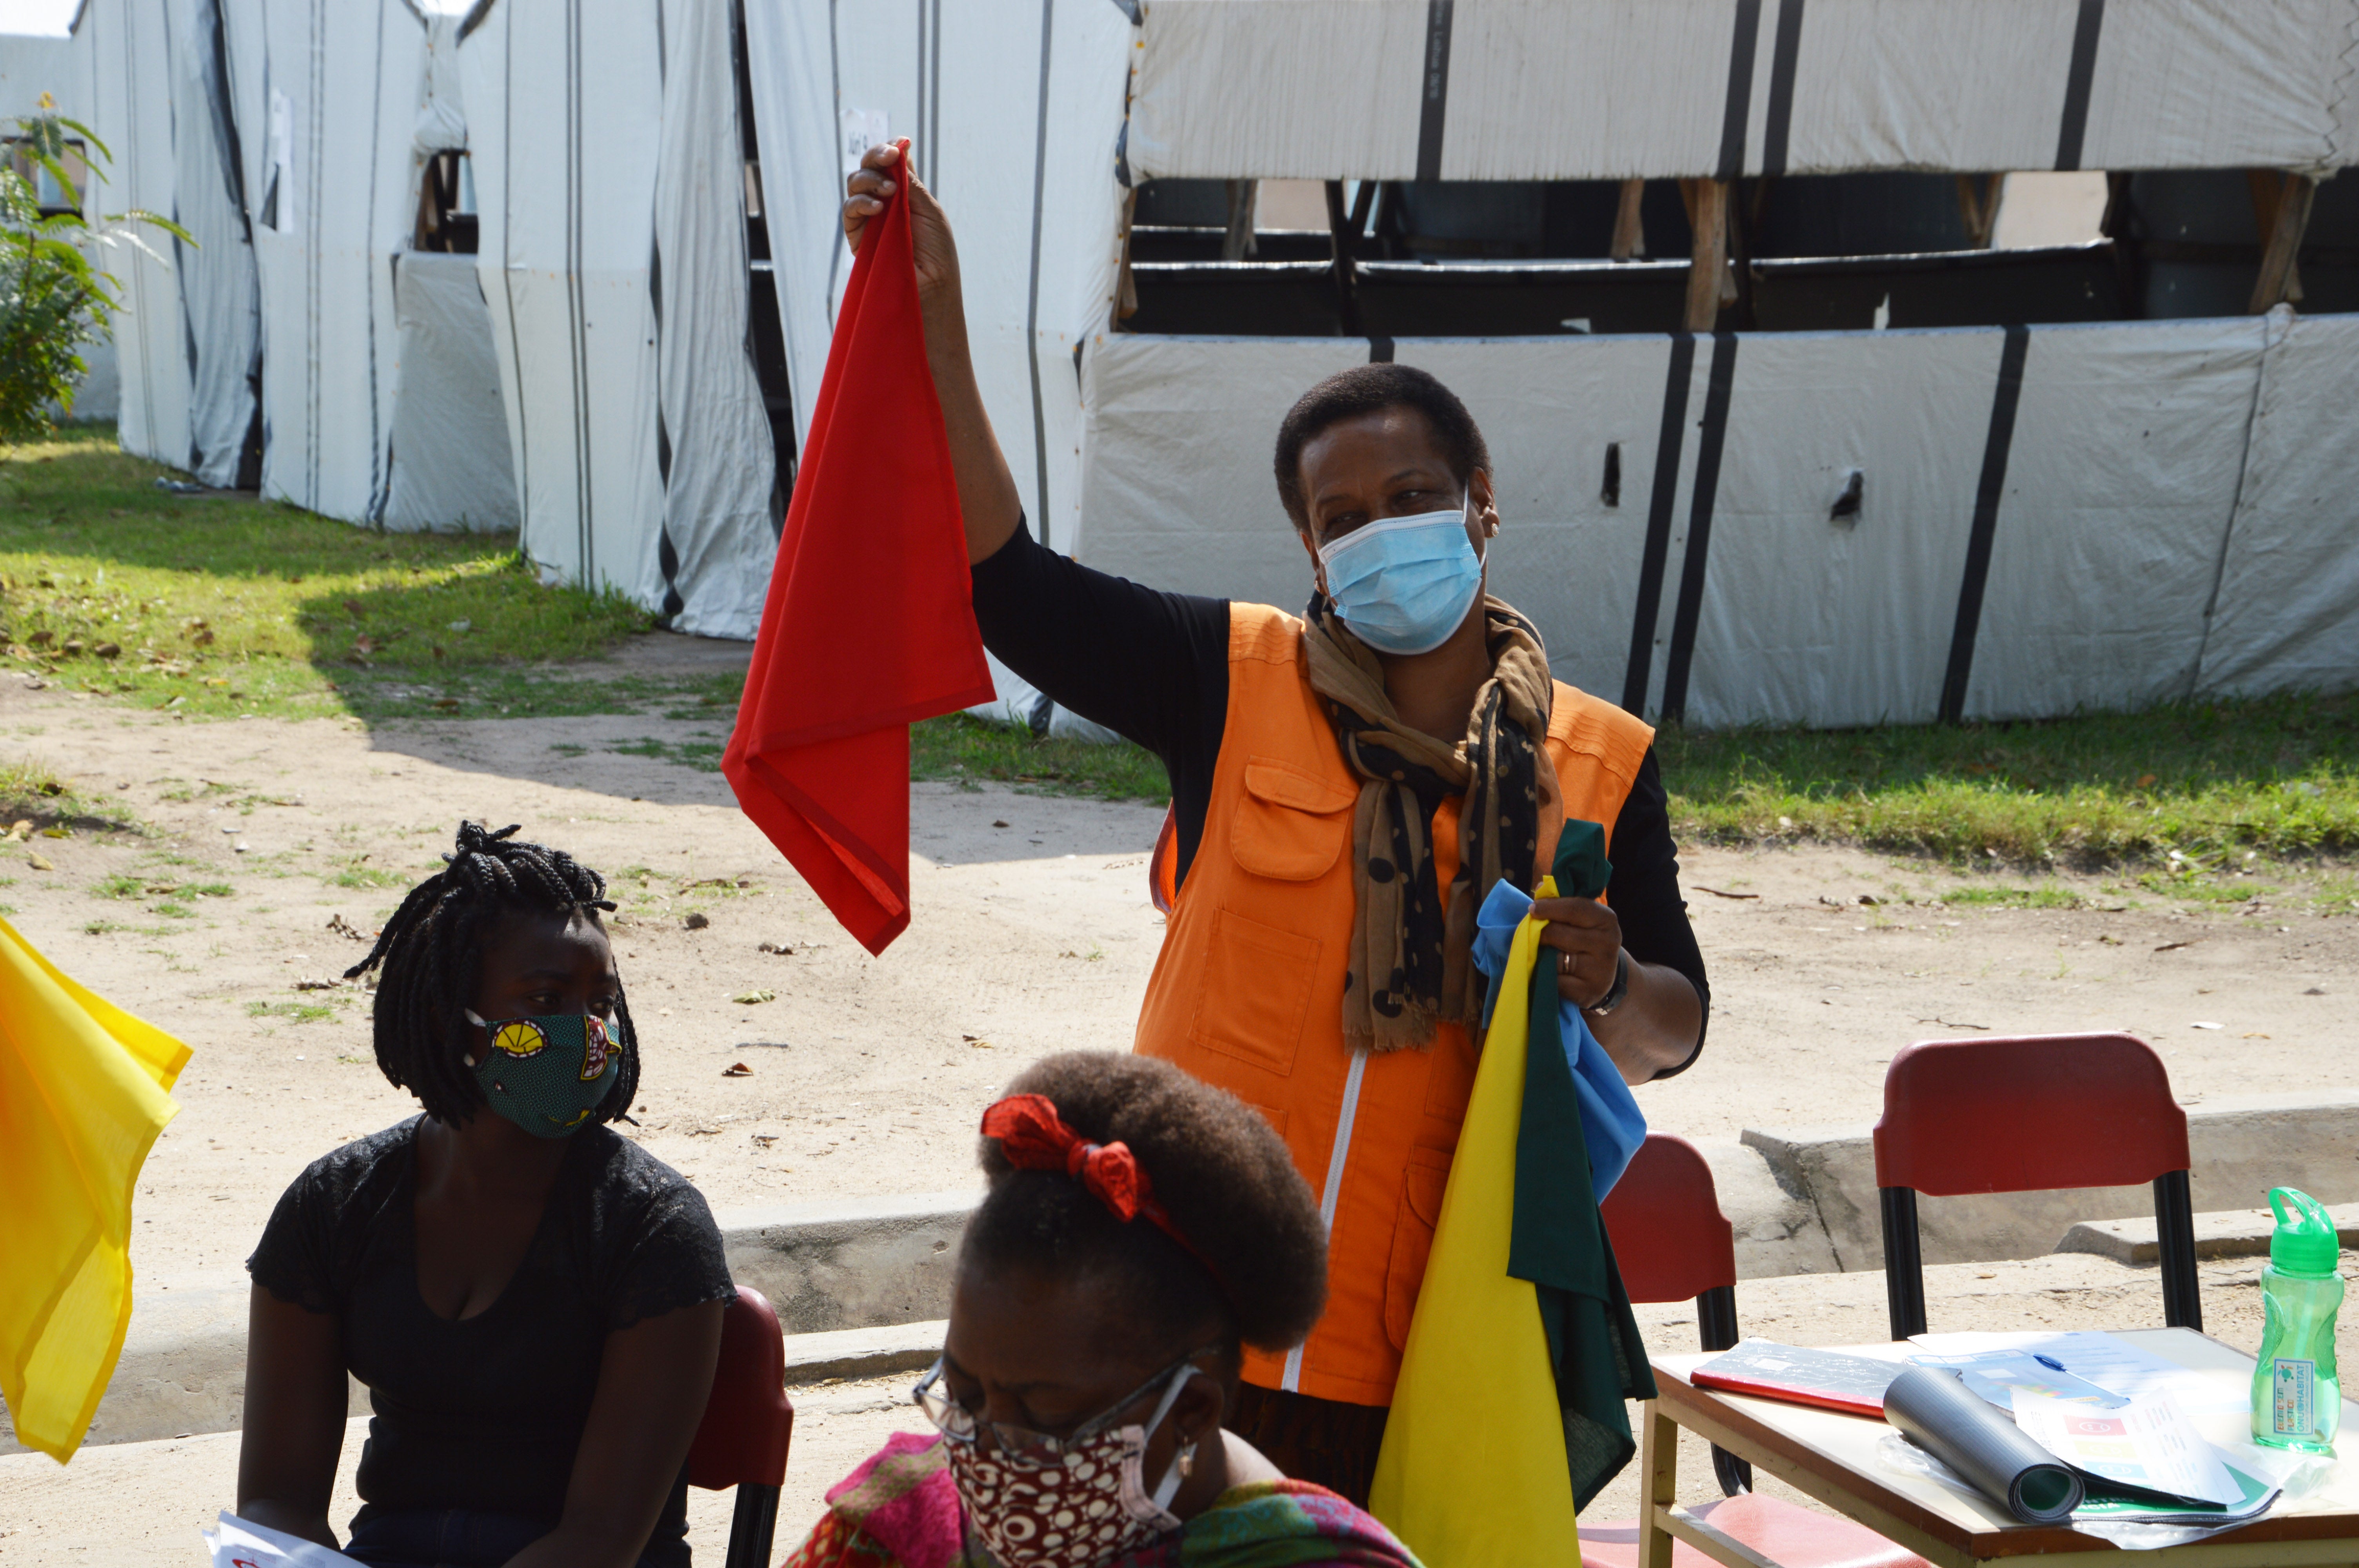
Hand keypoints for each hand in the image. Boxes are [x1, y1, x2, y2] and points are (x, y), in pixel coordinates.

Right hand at [843, 142, 962, 301]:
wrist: (932, 286)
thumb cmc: (937, 252)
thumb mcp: (928, 209)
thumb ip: (910, 182)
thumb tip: (900, 147)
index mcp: (904, 193)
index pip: (889, 163)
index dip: (888, 151)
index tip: (897, 149)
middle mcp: (884, 202)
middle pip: (868, 167)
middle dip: (876, 156)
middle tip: (889, 157)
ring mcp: (869, 218)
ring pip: (855, 184)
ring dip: (870, 179)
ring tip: (889, 191)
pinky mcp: (858, 236)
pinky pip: (850, 210)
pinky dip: (861, 203)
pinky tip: (877, 208)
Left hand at [1531, 896, 1622, 1009]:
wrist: (1605, 977)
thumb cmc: (1586, 940)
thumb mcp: (1582, 920)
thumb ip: (1562, 904)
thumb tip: (1540, 888)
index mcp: (1606, 919)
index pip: (1575, 908)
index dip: (1550, 907)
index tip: (1532, 909)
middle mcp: (1607, 943)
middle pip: (1560, 933)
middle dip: (1541, 933)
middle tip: (1532, 933)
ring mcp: (1600, 970)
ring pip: (1555, 959)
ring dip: (1541, 956)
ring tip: (1540, 953)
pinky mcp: (1589, 992)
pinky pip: (1556, 982)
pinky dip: (1547, 978)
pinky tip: (1548, 974)